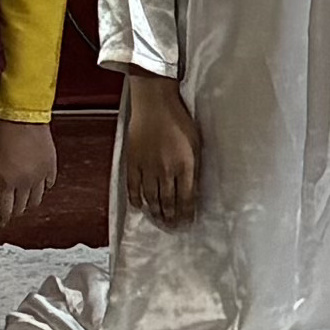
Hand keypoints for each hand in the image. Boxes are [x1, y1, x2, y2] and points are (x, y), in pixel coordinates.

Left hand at [0, 116, 61, 233]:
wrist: (20, 109)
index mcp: (4, 181)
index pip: (3, 213)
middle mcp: (24, 182)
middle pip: (20, 209)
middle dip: (11, 211)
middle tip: (5, 208)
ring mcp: (40, 175)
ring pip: (36, 201)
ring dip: (27, 202)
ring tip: (21, 197)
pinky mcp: (51, 165)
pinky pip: (48, 185)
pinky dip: (41, 188)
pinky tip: (35, 183)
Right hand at [117, 75, 201, 224]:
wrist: (154, 103)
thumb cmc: (179, 119)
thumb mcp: (196, 143)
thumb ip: (194, 167)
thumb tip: (194, 188)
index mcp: (185, 165)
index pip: (186, 199)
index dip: (186, 215)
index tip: (187, 223)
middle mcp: (166, 170)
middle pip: (168, 202)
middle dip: (171, 217)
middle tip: (172, 226)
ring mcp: (147, 167)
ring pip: (151, 198)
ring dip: (155, 212)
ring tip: (159, 219)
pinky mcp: (133, 162)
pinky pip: (133, 187)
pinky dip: (135, 199)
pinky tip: (139, 205)